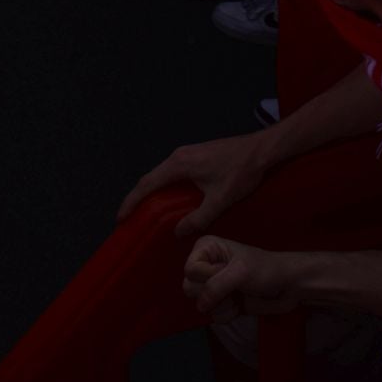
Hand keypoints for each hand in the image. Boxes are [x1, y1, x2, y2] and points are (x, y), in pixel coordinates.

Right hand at [117, 129, 273, 236]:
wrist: (261, 150)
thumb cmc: (240, 172)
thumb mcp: (220, 200)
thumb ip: (198, 217)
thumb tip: (178, 232)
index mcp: (179, 164)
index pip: (147, 184)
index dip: (131, 201)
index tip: (121, 217)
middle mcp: (178, 156)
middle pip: (151, 177)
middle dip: (138, 197)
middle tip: (129, 217)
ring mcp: (187, 153)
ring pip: (162, 174)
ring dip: (152, 191)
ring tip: (146, 210)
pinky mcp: (196, 154)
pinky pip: (173, 172)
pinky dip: (165, 186)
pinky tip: (170, 198)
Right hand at [182, 238, 302, 322]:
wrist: (287, 287)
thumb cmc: (265, 270)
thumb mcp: (240, 272)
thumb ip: (216, 286)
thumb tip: (200, 305)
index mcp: (206, 249)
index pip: (190, 269)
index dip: (206, 276)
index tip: (225, 272)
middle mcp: (205, 266)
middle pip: (190, 287)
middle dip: (212, 293)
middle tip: (232, 286)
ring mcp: (213, 286)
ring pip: (200, 304)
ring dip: (222, 305)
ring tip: (238, 295)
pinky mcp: (221, 303)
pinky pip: (213, 316)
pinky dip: (228, 313)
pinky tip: (239, 304)